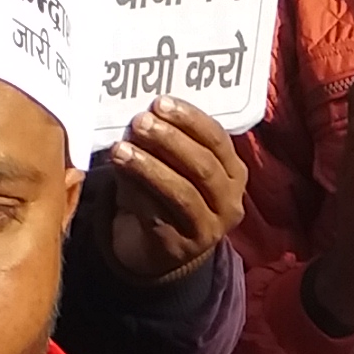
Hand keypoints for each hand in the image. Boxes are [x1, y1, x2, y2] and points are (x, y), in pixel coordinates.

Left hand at [95, 98, 249, 285]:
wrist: (157, 251)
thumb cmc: (166, 196)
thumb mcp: (175, 166)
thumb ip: (167, 142)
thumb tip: (142, 115)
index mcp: (233, 173)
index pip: (218, 139)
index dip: (190, 119)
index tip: (160, 103)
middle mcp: (229, 202)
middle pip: (203, 166)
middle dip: (169, 140)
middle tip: (140, 122)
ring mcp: (208, 228)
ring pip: (182, 193)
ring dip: (149, 167)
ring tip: (120, 150)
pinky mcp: (181, 247)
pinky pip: (159, 216)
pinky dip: (137, 193)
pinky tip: (120, 177)